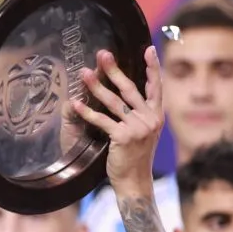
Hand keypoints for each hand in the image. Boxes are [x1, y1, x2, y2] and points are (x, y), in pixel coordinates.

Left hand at [73, 47, 162, 193]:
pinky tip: (75, 103)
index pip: (157, 87)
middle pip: (130, 89)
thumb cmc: (135, 156)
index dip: (153, 68)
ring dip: (96, 86)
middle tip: (103, 54)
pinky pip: (102, 120)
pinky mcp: (124, 137)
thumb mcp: (144, 132)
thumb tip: (129, 92)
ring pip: (114, 102)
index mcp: (157, 116)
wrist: (135, 182)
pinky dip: (87, 112)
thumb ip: (140, 113)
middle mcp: (150, 119)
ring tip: (83, 73)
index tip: (149, 49)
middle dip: (114, 70)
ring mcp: (138, 128)